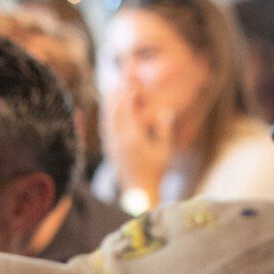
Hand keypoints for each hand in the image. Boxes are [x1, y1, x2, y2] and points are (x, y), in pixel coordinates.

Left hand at [104, 82, 172, 204]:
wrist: (139, 191)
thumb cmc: (156, 171)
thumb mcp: (165, 150)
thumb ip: (165, 129)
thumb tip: (167, 110)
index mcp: (133, 138)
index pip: (127, 110)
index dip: (130, 95)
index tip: (135, 84)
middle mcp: (118, 141)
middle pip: (114, 112)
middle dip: (118, 95)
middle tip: (122, 82)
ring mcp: (111, 146)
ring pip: (107, 120)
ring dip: (110, 104)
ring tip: (114, 91)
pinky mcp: (108, 150)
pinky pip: (105, 129)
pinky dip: (108, 116)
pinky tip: (110, 110)